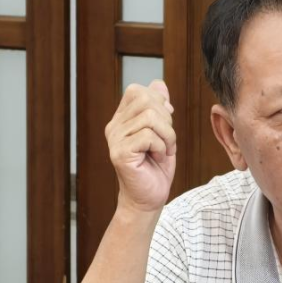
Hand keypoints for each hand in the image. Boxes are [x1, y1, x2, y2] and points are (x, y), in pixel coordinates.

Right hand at [105, 79, 176, 212]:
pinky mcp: (120, 153)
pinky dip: (161, 147)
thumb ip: (160, 109)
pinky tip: (157, 158)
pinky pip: (148, 136)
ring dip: (167, 135)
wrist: (149, 199)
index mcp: (122, 119)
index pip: (138, 91)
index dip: (158, 102)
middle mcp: (114, 127)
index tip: (165, 125)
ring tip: (164, 150)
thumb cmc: (156, 169)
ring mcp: (115, 140)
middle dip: (166, 119)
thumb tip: (159, 83)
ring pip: (149, 117)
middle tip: (166, 141)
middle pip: (145, 100)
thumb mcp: (163, 133)